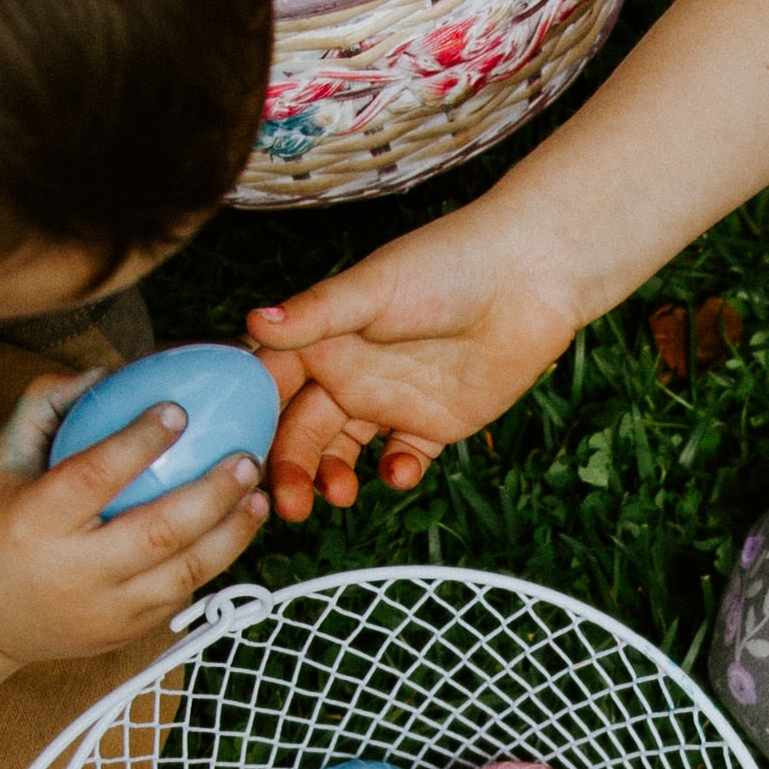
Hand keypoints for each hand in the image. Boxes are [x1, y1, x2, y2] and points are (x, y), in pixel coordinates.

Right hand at [0, 378, 262, 716]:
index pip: (93, 476)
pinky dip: (212, 562)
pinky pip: (179, 596)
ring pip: (183, 573)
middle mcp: (70, 571)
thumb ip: (44, 408)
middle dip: (212, 493)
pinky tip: (234, 531)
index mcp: (33, 522)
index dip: (139, 442)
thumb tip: (107, 373)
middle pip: (158, 531)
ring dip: (231, 533)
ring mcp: (101, 610)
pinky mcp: (121, 635)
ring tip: (258, 496)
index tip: (178, 408)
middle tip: (245, 457)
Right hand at [243, 207, 593, 516]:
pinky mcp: (434, 424)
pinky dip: (397, 473)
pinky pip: (404, 460)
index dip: (251, 421)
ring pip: (344, 453)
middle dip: (290, 469)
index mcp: (324, 338)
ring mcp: (390, 400)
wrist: (531, 277)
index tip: (237, 458)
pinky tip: (400, 472)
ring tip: (340, 494)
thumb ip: (316, 315)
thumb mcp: (373, 289)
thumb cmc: (448, 264)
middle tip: (289, 505)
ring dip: (333, 477)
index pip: (271, 387)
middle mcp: (350, 372)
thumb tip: (253, 320)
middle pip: (302, 431)